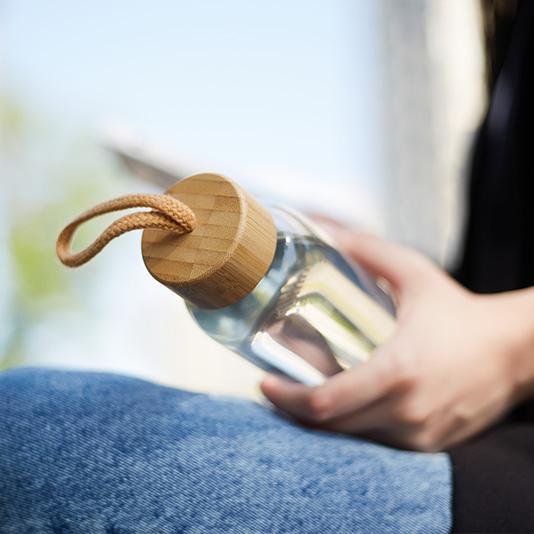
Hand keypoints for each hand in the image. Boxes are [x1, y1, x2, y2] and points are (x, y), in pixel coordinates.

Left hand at [260, 226, 533, 451]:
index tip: (264, 381)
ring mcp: (417, 433)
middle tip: (275, 387)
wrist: (515, 351)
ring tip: (303, 390)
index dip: (286, 397)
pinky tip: (344, 402)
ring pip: (350, 438)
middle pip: (329, 427)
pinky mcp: (426, 445)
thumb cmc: (460, 312)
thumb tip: (327, 229)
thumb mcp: (413, 272)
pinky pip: (374, 442)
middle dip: (294, 410)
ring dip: (321, 419)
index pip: (325, 402)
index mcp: (397, 370)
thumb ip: (366, 250)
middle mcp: (405, 410)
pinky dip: (352, 425)